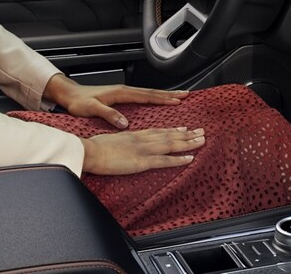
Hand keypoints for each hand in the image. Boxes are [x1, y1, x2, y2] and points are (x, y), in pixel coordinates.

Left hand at [44, 74, 188, 128]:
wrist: (69, 94)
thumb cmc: (78, 102)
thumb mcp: (92, 109)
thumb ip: (108, 115)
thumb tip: (124, 123)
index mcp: (120, 93)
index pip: (146, 96)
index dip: (162, 99)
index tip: (177, 101)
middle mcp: (124, 90)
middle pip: (152, 92)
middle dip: (169, 93)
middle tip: (185, 95)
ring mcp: (123, 91)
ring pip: (148, 92)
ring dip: (164, 94)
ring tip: (177, 96)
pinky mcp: (120, 95)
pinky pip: (142, 95)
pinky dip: (154, 97)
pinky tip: (158, 100)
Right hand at [81, 127, 205, 175]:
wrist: (89, 151)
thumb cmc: (95, 148)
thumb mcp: (112, 141)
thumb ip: (123, 143)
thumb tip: (126, 146)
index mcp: (134, 135)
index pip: (158, 131)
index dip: (173, 130)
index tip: (185, 128)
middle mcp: (142, 139)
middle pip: (169, 135)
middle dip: (187, 134)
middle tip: (201, 132)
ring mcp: (143, 149)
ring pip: (171, 145)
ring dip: (188, 143)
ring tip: (202, 140)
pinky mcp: (142, 161)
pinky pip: (164, 160)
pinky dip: (178, 159)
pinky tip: (190, 158)